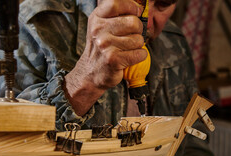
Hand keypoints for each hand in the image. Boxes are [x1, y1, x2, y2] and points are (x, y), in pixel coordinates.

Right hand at [64, 0, 147, 115]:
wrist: (90, 73)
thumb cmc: (101, 49)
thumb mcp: (101, 27)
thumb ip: (116, 15)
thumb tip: (139, 7)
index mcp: (96, 19)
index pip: (116, 4)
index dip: (131, 7)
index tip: (135, 13)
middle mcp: (99, 30)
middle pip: (133, 22)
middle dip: (137, 31)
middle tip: (130, 37)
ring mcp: (106, 45)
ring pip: (138, 40)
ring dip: (137, 46)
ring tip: (126, 49)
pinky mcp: (114, 60)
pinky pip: (140, 53)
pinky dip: (139, 56)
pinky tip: (129, 58)